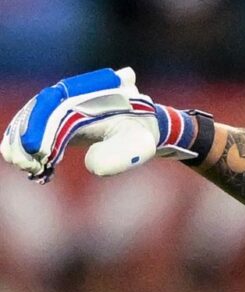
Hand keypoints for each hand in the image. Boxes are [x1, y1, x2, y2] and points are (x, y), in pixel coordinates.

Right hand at [1, 67, 197, 182]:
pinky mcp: (60, 119)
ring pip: (33, 118)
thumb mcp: (139, 143)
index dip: (44, 129)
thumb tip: (91, 164)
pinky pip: (36, 127)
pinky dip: (28, 145)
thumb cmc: (142, 133)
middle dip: (27, 137)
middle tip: (27, 164)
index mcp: (90, 94)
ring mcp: (64, 105)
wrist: (147, 127)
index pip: (58, 108)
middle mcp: (73, 94)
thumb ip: (121, 153)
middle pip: (40, 111)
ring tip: (28, 168)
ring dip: (23, 143)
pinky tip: (32, 167)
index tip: (41, 153)